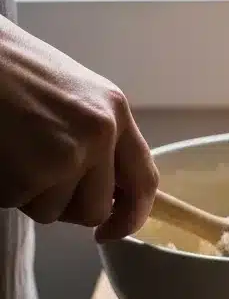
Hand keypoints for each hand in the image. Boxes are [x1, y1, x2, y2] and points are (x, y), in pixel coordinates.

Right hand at [0, 18, 157, 239]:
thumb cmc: (7, 68)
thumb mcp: (72, 94)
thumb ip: (97, 137)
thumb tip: (109, 191)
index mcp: (115, 111)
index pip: (144, 181)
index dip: (132, 215)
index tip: (113, 230)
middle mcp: (100, 134)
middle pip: (96, 209)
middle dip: (65, 206)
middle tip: (36, 174)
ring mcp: (68, 155)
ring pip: (54, 212)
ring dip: (28, 194)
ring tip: (12, 151)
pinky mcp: (31, 173)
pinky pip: (17, 203)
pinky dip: (3, 187)